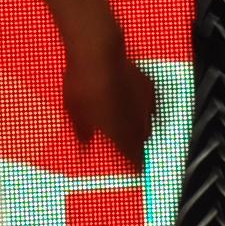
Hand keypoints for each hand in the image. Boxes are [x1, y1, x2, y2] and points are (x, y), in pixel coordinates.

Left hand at [64, 29, 159, 167]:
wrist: (98, 54)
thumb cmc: (83, 88)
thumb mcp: (75, 114)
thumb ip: (83, 133)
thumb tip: (85, 146)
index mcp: (121, 133)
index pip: (133, 155)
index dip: (135, 164)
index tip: (137, 171)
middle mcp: (137, 120)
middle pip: (143, 138)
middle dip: (137, 145)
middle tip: (131, 148)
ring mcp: (144, 101)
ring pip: (148, 120)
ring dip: (141, 127)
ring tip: (133, 127)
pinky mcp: (146, 83)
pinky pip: (149, 102)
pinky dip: (144, 107)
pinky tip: (137, 103)